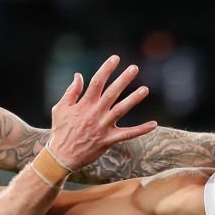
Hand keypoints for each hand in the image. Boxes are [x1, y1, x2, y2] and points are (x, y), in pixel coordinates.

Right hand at [48, 55, 153, 170]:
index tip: (116, 58)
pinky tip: (154, 124)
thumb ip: (71, 91)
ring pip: (120, 110)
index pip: (97, 82)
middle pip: (111, 93)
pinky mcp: (108, 140)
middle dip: (123, 80)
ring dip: (133, 99)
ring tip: (145, 89)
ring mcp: (102, 127)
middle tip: (134, 68)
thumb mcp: (60, 108)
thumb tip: (79, 75)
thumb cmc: (60, 131)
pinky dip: (141, 130)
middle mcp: (95, 114)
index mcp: (84, 104)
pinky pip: (127, 135)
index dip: (106, 69)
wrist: (61, 156)